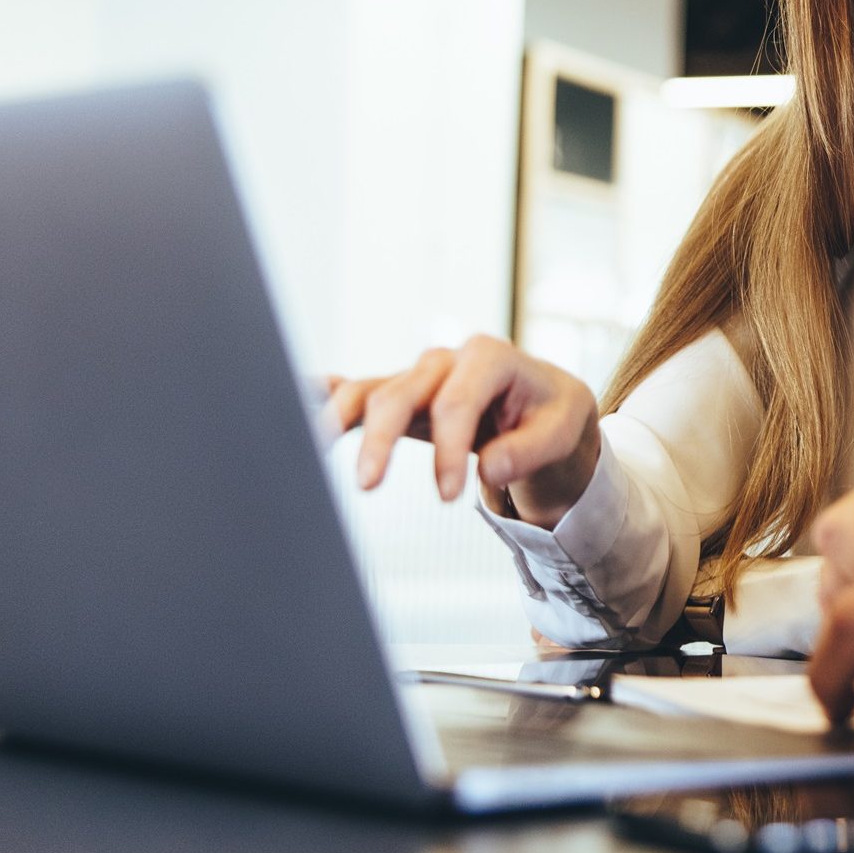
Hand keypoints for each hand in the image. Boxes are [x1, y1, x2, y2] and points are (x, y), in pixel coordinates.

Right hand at [321, 335, 602, 523]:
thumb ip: (529, 450)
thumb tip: (490, 468)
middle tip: (367, 487)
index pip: (456, 402)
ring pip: (368, 392)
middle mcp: (445, 361)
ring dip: (337, 420)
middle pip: (400, 393)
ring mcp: (416, 376)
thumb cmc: (552, 414)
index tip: (447, 495)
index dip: (448, 449)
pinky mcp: (399, 396)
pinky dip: (321, 396)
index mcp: (489, 357)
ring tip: (308, 449)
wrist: (544, 403)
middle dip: (380, 439)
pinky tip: (290, 401)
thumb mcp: (563, 431)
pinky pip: (354, 391)